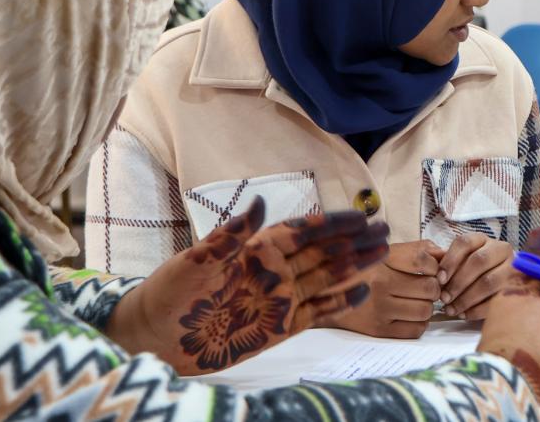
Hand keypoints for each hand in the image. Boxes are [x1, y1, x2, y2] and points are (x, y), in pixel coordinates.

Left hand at [107, 196, 387, 374]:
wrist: (155, 338)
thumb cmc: (169, 294)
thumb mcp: (196, 260)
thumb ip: (230, 235)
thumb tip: (258, 202)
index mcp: (257, 250)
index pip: (303, 231)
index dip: (332, 222)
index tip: (360, 215)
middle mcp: (274, 271)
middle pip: (323, 251)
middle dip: (354, 240)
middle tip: (384, 228)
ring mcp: (280, 299)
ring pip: (327, 277)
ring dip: (355, 264)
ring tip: (383, 251)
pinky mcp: (280, 328)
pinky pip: (318, 311)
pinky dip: (341, 301)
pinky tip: (363, 289)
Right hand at [318, 239, 443, 338]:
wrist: (324, 297)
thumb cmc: (361, 272)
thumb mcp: (383, 253)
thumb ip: (415, 250)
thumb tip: (444, 253)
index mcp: (381, 259)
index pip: (424, 260)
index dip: (435, 265)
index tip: (431, 269)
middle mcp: (380, 283)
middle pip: (430, 288)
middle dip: (433, 288)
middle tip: (425, 289)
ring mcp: (379, 309)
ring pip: (425, 311)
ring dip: (426, 307)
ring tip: (416, 302)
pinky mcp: (378, 330)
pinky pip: (415, 330)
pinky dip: (418, 324)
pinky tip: (408, 316)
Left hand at [437, 231, 539, 319]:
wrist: (506, 280)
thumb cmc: (476, 271)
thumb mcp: (463, 261)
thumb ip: (450, 264)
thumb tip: (436, 276)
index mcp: (483, 239)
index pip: (464, 242)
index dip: (450, 261)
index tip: (439, 279)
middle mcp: (500, 249)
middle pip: (478, 262)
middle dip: (458, 282)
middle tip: (444, 298)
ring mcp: (512, 268)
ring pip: (488, 282)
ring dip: (466, 298)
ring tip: (452, 309)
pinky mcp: (518, 288)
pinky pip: (496, 300)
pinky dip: (477, 310)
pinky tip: (464, 315)